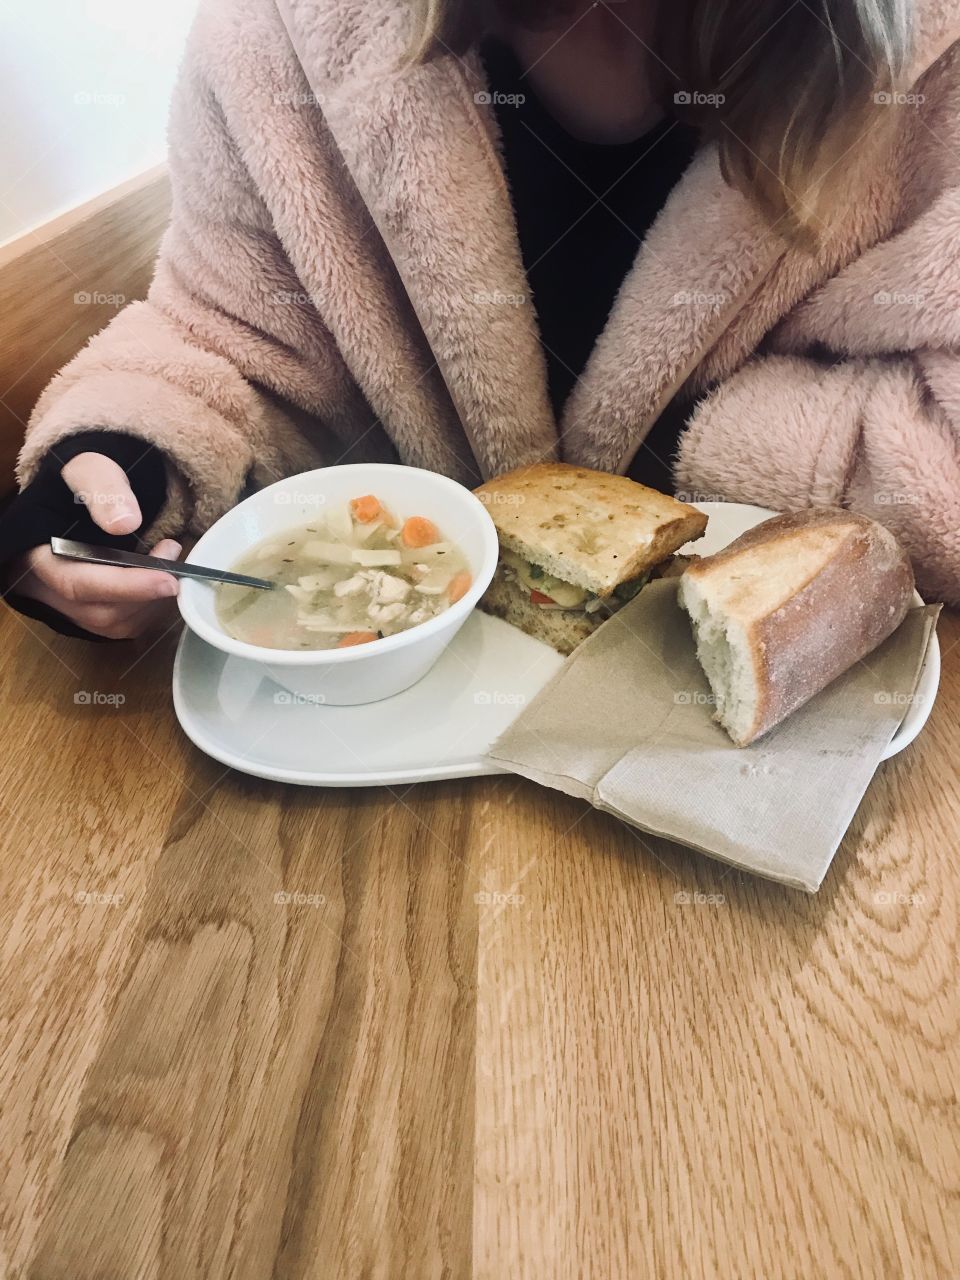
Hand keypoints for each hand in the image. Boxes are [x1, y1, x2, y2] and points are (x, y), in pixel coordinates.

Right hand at [7, 452, 180, 639]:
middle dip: (146, 590)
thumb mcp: (88, 471)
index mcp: (41, 557)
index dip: (125, 586)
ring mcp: (73, 607)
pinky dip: (153, 606)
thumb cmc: (80, 484)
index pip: (78, 585)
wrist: (79, 497)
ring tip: (170, 560)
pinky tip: (163, 577)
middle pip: (101, 612)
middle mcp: (52, 591)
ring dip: (154, 600)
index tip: (168, 579)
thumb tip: (125, 523)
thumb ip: (103, 490)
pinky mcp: (94, 612)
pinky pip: (127, 624)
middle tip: (174, 552)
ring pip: (117, 624)